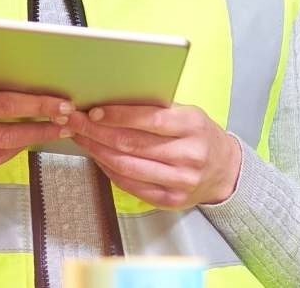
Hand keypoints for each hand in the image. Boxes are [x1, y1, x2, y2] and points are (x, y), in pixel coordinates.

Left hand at [63, 103, 242, 209]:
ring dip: (97, 151)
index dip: (116, 115)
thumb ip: (156, 109)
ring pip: (127, 166)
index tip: (93, 111)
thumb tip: (111, 99)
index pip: (148, 119)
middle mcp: (188, 155)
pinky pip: (131, 185)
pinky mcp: (170, 200)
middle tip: (74, 122)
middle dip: (96, 132)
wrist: (225, 171)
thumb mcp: (187, 114)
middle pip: (131, 144)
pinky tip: (98, 157)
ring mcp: (180, 181)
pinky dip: (109, 170)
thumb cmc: (198, 136)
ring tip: (81, 138)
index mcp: (192, 126)